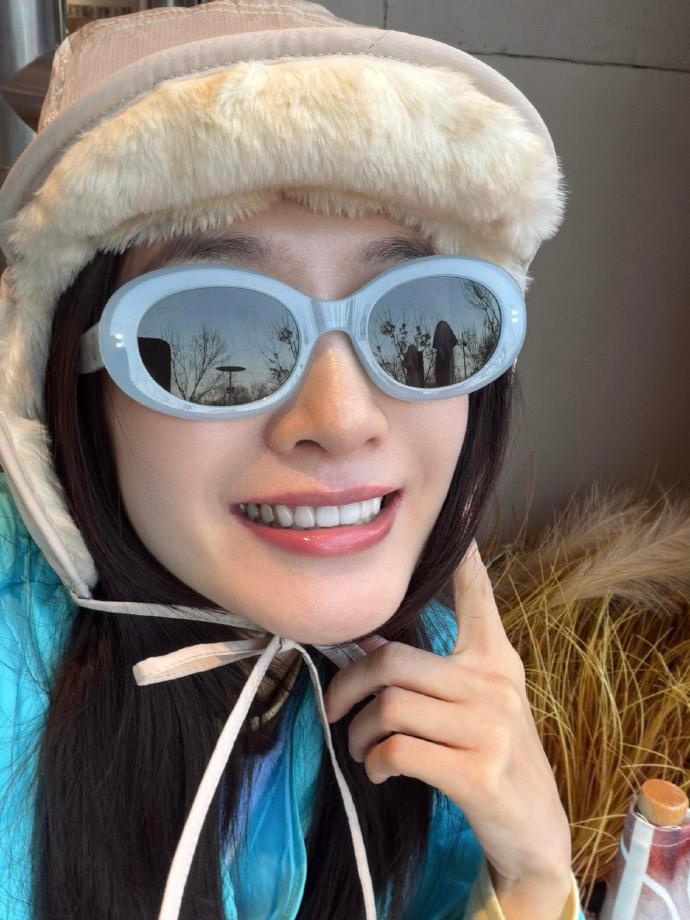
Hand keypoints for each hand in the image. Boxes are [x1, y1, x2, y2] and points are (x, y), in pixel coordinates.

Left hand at [323, 540, 572, 906]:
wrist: (534, 828)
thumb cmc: (492, 756)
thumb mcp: (474, 704)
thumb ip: (431, 671)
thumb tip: (368, 639)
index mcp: (494, 660)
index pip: (478, 598)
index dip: (463, 562)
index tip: (456, 529)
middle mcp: (494, 684)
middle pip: (392, 661)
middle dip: (348, 686)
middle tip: (335, 710)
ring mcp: (490, 728)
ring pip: (389, 707)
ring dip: (360, 733)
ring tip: (364, 748)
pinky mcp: (478, 772)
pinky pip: (398, 750)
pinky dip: (375, 763)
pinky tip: (381, 772)